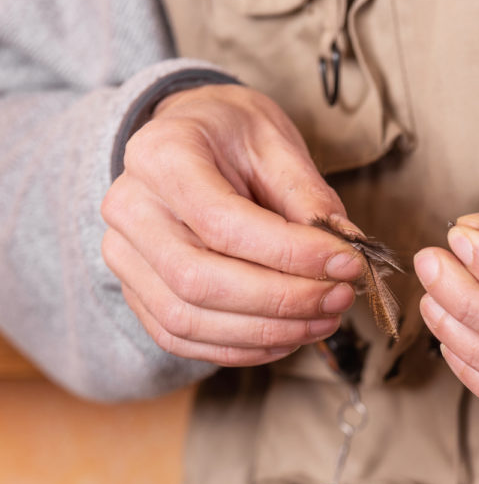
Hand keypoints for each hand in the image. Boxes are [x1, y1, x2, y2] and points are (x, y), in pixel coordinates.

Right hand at [101, 83, 364, 365]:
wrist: (188, 138)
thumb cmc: (232, 135)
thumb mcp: (276, 141)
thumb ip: (309, 195)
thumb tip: (347, 249)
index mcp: (160, 156)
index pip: (223, 223)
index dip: (292, 254)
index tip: (348, 263)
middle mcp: (129, 209)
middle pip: (200, 281)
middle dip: (283, 301)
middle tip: (341, 297)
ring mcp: (125, 256)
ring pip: (189, 320)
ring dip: (268, 332)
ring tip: (325, 319)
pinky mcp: (137, 293)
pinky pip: (182, 339)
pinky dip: (243, 348)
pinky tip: (290, 335)